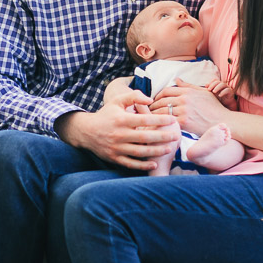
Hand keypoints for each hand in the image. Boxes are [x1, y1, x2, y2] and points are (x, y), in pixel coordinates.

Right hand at [56, 90, 179, 170]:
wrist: (86, 131)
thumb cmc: (106, 114)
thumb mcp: (117, 101)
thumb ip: (134, 96)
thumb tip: (151, 99)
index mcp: (121, 119)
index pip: (145, 119)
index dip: (160, 119)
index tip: (173, 120)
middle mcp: (119, 134)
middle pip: (145, 137)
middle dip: (163, 137)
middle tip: (176, 136)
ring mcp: (116, 148)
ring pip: (140, 152)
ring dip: (156, 151)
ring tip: (169, 149)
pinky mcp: (114, 158)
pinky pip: (130, 163)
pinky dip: (143, 165)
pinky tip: (154, 164)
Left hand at [152, 79, 229, 136]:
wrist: (223, 122)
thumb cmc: (214, 108)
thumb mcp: (203, 93)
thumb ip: (188, 86)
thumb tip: (177, 79)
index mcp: (188, 91)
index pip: (166, 91)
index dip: (157, 96)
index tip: (154, 101)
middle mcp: (184, 99)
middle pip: (162, 100)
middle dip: (152, 106)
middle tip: (147, 111)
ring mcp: (183, 110)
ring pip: (162, 111)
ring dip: (154, 115)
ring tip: (149, 119)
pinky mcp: (184, 122)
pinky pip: (167, 121)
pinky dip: (160, 123)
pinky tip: (157, 126)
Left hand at [206, 78, 238, 109]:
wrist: (226, 103)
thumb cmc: (218, 98)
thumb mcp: (212, 94)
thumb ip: (209, 89)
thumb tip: (205, 85)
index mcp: (218, 84)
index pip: (215, 80)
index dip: (210, 82)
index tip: (206, 87)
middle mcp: (223, 84)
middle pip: (218, 82)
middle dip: (213, 85)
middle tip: (209, 90)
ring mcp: (227, 87)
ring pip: (223, 84)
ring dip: (217, 87)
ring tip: (214, 91)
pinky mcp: (230, 91)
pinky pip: (227, 90)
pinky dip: (223, 92)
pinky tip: (219, 95)